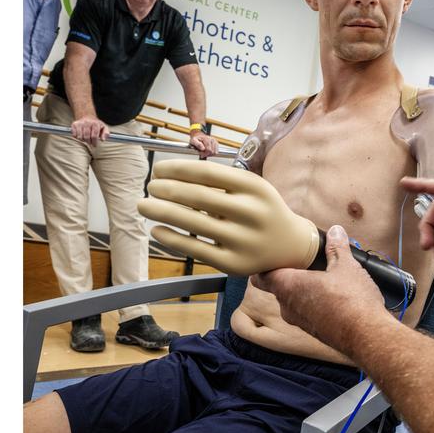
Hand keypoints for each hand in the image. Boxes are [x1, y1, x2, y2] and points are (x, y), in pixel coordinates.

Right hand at [70, 115, 108, 144]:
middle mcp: (87, 122)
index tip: (95, 145)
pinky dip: (77, 137)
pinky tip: (81, 135)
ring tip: (86, 139)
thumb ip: (106, 133)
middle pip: (87, 137)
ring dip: (83, 140)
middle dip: (89, 142)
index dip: (94, 142)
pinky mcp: (74, 124)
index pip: (94, 136)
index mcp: (95, 123)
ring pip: (80, 137)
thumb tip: (103, 140)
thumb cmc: (96, 124)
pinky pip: (74, 135)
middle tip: (90, 143)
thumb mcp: (104, 127)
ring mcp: (80, 123)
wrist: (88, 116)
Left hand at [137, 159, 319, 274]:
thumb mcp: (252, 188)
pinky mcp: (234, 264)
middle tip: (149, 186)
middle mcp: (251, 213)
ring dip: (161, 212)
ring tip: (143, 205)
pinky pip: (195, 249)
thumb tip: (170, 176)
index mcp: (255, 187)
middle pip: (198, 197)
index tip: (159, 169)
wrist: (290, 245)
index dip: (178, 169)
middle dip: (166, 189)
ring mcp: (243, 240)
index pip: (208, 173)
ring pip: (193, 223)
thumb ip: (220, 181)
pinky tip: (157, 230)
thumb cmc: (262, 210)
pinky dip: (172, 238)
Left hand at [189, 132, 218, 158]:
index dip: (205, 153)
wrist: (199, 135)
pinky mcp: (216, 143)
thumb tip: (203, 148)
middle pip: (212, 151)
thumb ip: (197, 144)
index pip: (208, 149)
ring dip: (209, 154)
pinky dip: (212, 153)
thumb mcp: (193, 141)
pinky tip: (208, 152)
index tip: (201, 155)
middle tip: (202, 153)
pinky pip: (216, 151)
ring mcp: (215, 141)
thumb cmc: (196, 139)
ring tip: (205, 152)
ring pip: (215, 152)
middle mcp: (212, 139)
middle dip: (207, 154)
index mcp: (206, 138)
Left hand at [253, 225, 390, 350]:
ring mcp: (299, 321)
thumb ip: (337, 247)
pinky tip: (330, 294)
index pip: (261, 276)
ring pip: (292, 300)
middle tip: (299, 260)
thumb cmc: (352, 301)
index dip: (264, 264)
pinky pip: (306, 312)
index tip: (273, 254)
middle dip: (286, 273)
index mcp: (289, 286)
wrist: (367, 336)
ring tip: (318, 276)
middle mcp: (288, 305)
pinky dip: (313, 302)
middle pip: (276, 287)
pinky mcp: (313, 330)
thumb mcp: (346, 266)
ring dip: (301, 289)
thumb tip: (335, 231)